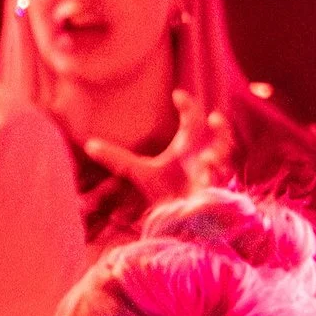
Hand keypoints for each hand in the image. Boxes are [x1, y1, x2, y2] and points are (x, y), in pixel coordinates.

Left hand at [82, 90, 232, 213]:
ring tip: (208, 160)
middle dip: (222, 129)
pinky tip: (207, 184)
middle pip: (222, 137)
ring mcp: (214, 178)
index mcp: (187, 148)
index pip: (193, 120)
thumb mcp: (139, 173)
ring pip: (227, 163)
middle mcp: (204, 158)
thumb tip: (89, 145)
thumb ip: (116, 159)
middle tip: (214, 118)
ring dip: (219, 159)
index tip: (177, 94)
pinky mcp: (216, 198)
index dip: (188, 106)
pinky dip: (216, 185)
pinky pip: (222, 189)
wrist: (176, 221)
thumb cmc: (164, 193)